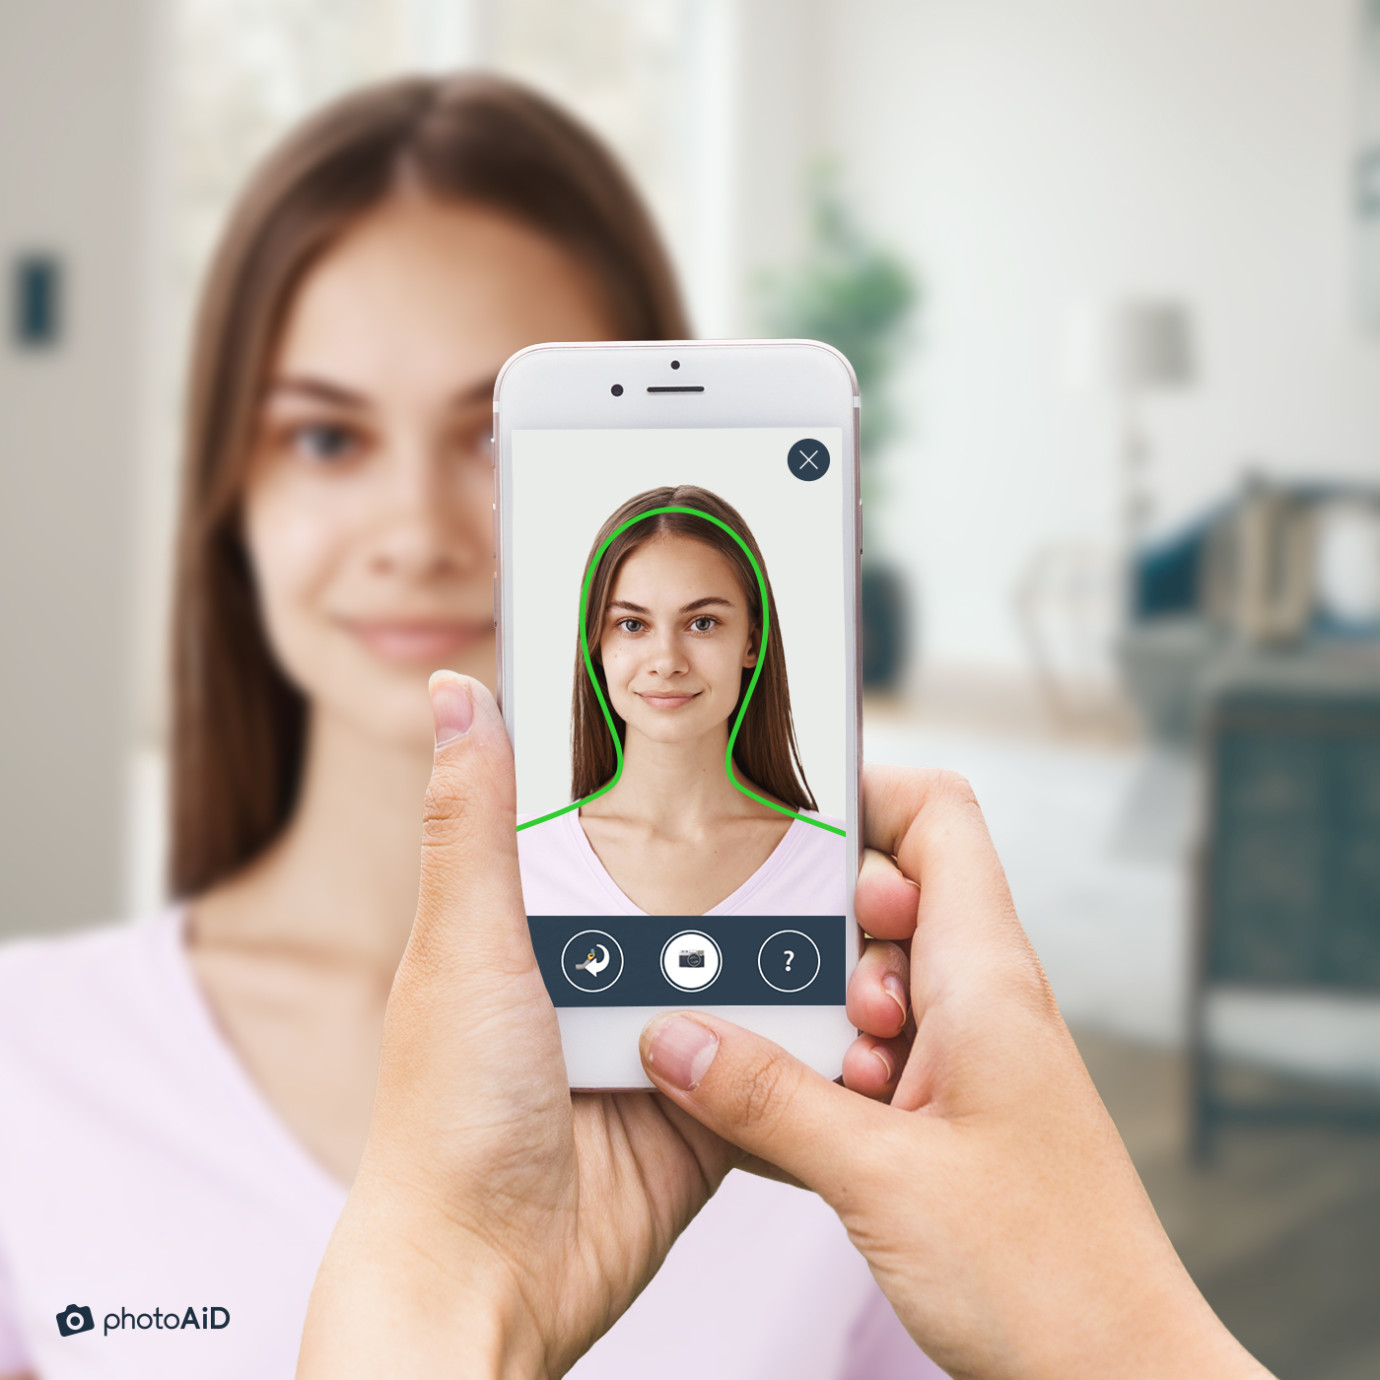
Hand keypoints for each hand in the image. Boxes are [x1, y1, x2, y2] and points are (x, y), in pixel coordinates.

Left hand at [297, 674, 909, 1377]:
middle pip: (711, 883)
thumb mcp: (464, 944)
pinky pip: (780, 1046)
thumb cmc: (448, 1117)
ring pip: (758, 958)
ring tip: (884, 912)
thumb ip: (473, 821)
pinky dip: (821, 1029)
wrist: (492, 1277)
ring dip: (815, 945)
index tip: (759, 725)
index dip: (690, 774)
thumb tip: (457, 694)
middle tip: (858, 828)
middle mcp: (606, 963)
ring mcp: (664, 1029)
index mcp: (545, 913)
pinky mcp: (711, 1095)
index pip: (627, 817)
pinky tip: (868, 999)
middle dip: (782, 857)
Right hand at [639, 768, 1273, 1379]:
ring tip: (789, 1074)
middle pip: (881, 895)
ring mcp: (963, 1057)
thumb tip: (676, 1038)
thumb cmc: (1052, 1281)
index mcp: (985, 979)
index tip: (774, 820)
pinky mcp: (944, 1112)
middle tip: (762, 983)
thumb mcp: (882, 1180)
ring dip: (810, 1017)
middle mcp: (978, 1001)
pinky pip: (866, 1054)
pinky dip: (819, 1073)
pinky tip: (788, 1122)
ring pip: (864, 980)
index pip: (936, 818)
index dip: (861, 794)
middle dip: (809, 931)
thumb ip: (768, 1101)